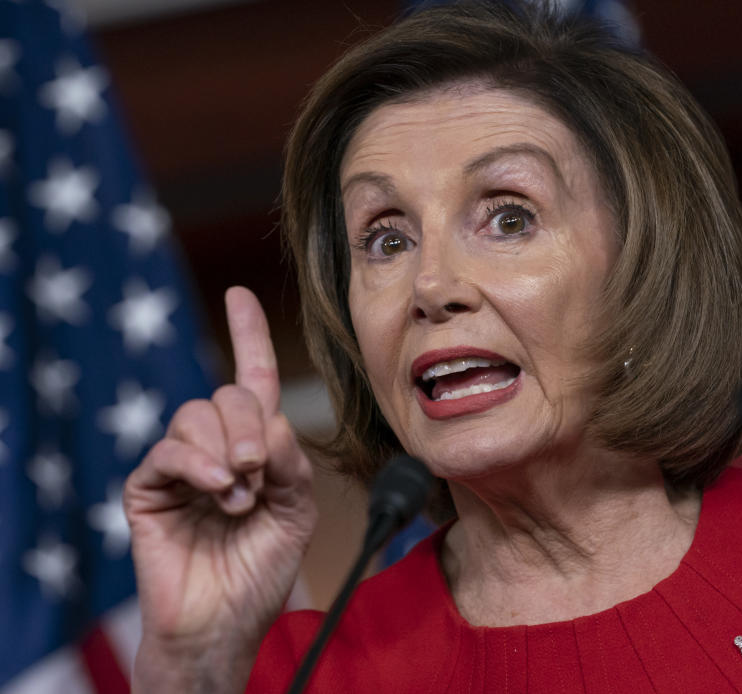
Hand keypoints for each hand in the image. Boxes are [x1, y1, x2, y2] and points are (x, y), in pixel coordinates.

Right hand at [124, 286, 317, 691]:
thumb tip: (269, 421)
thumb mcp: (296, 513)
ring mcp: (181, 466)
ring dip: (227, 450)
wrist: (226, 621)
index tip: (239, 295)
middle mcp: (216, 448)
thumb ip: (291, 464)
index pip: (251, 379)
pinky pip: (167, 451)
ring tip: (239, 494)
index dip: (247, 336)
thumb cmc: (262, 569)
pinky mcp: (150, 489)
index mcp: (254, 448)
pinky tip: (217, 487)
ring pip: (196, 415)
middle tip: (258, 471)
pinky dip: (196, 463)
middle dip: (249, 426)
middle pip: (228, 395)